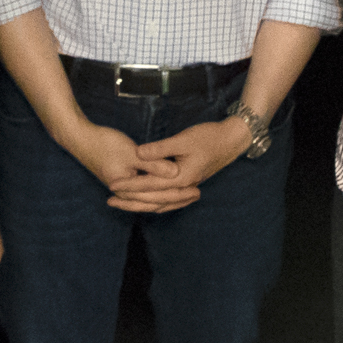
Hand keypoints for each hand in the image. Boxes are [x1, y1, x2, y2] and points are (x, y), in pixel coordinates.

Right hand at [61, 121, 187, 212]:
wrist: (79, 139)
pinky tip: (163, 189)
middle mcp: (124, 192)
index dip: (179, 193)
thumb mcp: (132, 152)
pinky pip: (143, 193)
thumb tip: (175, 173)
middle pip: (155, 201)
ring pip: (149, 199)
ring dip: (167, 197)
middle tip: (198, 194)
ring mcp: (121, 188)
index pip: (158, 196)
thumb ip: (154, 163)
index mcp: (128, 188)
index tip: (197, 189)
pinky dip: (156, 192)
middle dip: (176, 199)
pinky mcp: (120, 181)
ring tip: (186, 195)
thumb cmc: (103, 143)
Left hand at [120, 117, 252, 212]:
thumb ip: (160, 148)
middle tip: (110, 200)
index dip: (129, 185)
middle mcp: (184, 186)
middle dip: (130, 200)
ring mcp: (188, 187)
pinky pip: (169, 201)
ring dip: (141, 204)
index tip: (111, 185)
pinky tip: (146, 202)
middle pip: (153, 200)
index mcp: (181, 177)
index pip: (149, 185)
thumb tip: (138, 153)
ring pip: (161, 204)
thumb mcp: (182, 140)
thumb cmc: (208, 137)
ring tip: (122, 203)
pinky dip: (156, 203)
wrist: (232, 140)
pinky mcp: (189, 184)